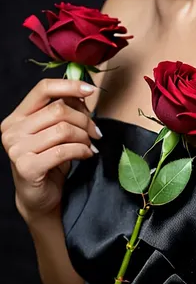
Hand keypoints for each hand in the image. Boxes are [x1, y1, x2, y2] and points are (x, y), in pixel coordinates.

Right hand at [0, 78, 101, 223]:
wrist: (39, 197)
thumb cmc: (49, 160)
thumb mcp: (55, 130)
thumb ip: (64, 110)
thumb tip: (85, 91)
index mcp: (17, 116)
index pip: (43, 88)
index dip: (69, 85)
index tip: (91, 90)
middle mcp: (12, 130)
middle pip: (58, 109)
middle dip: (84, 119)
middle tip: (95, 131)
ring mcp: (16, 149)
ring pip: (63, 129)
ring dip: (84, 137)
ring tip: (89, 144)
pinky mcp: (27, 167)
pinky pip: (63, 150)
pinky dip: (82, 151)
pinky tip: (87, 154)